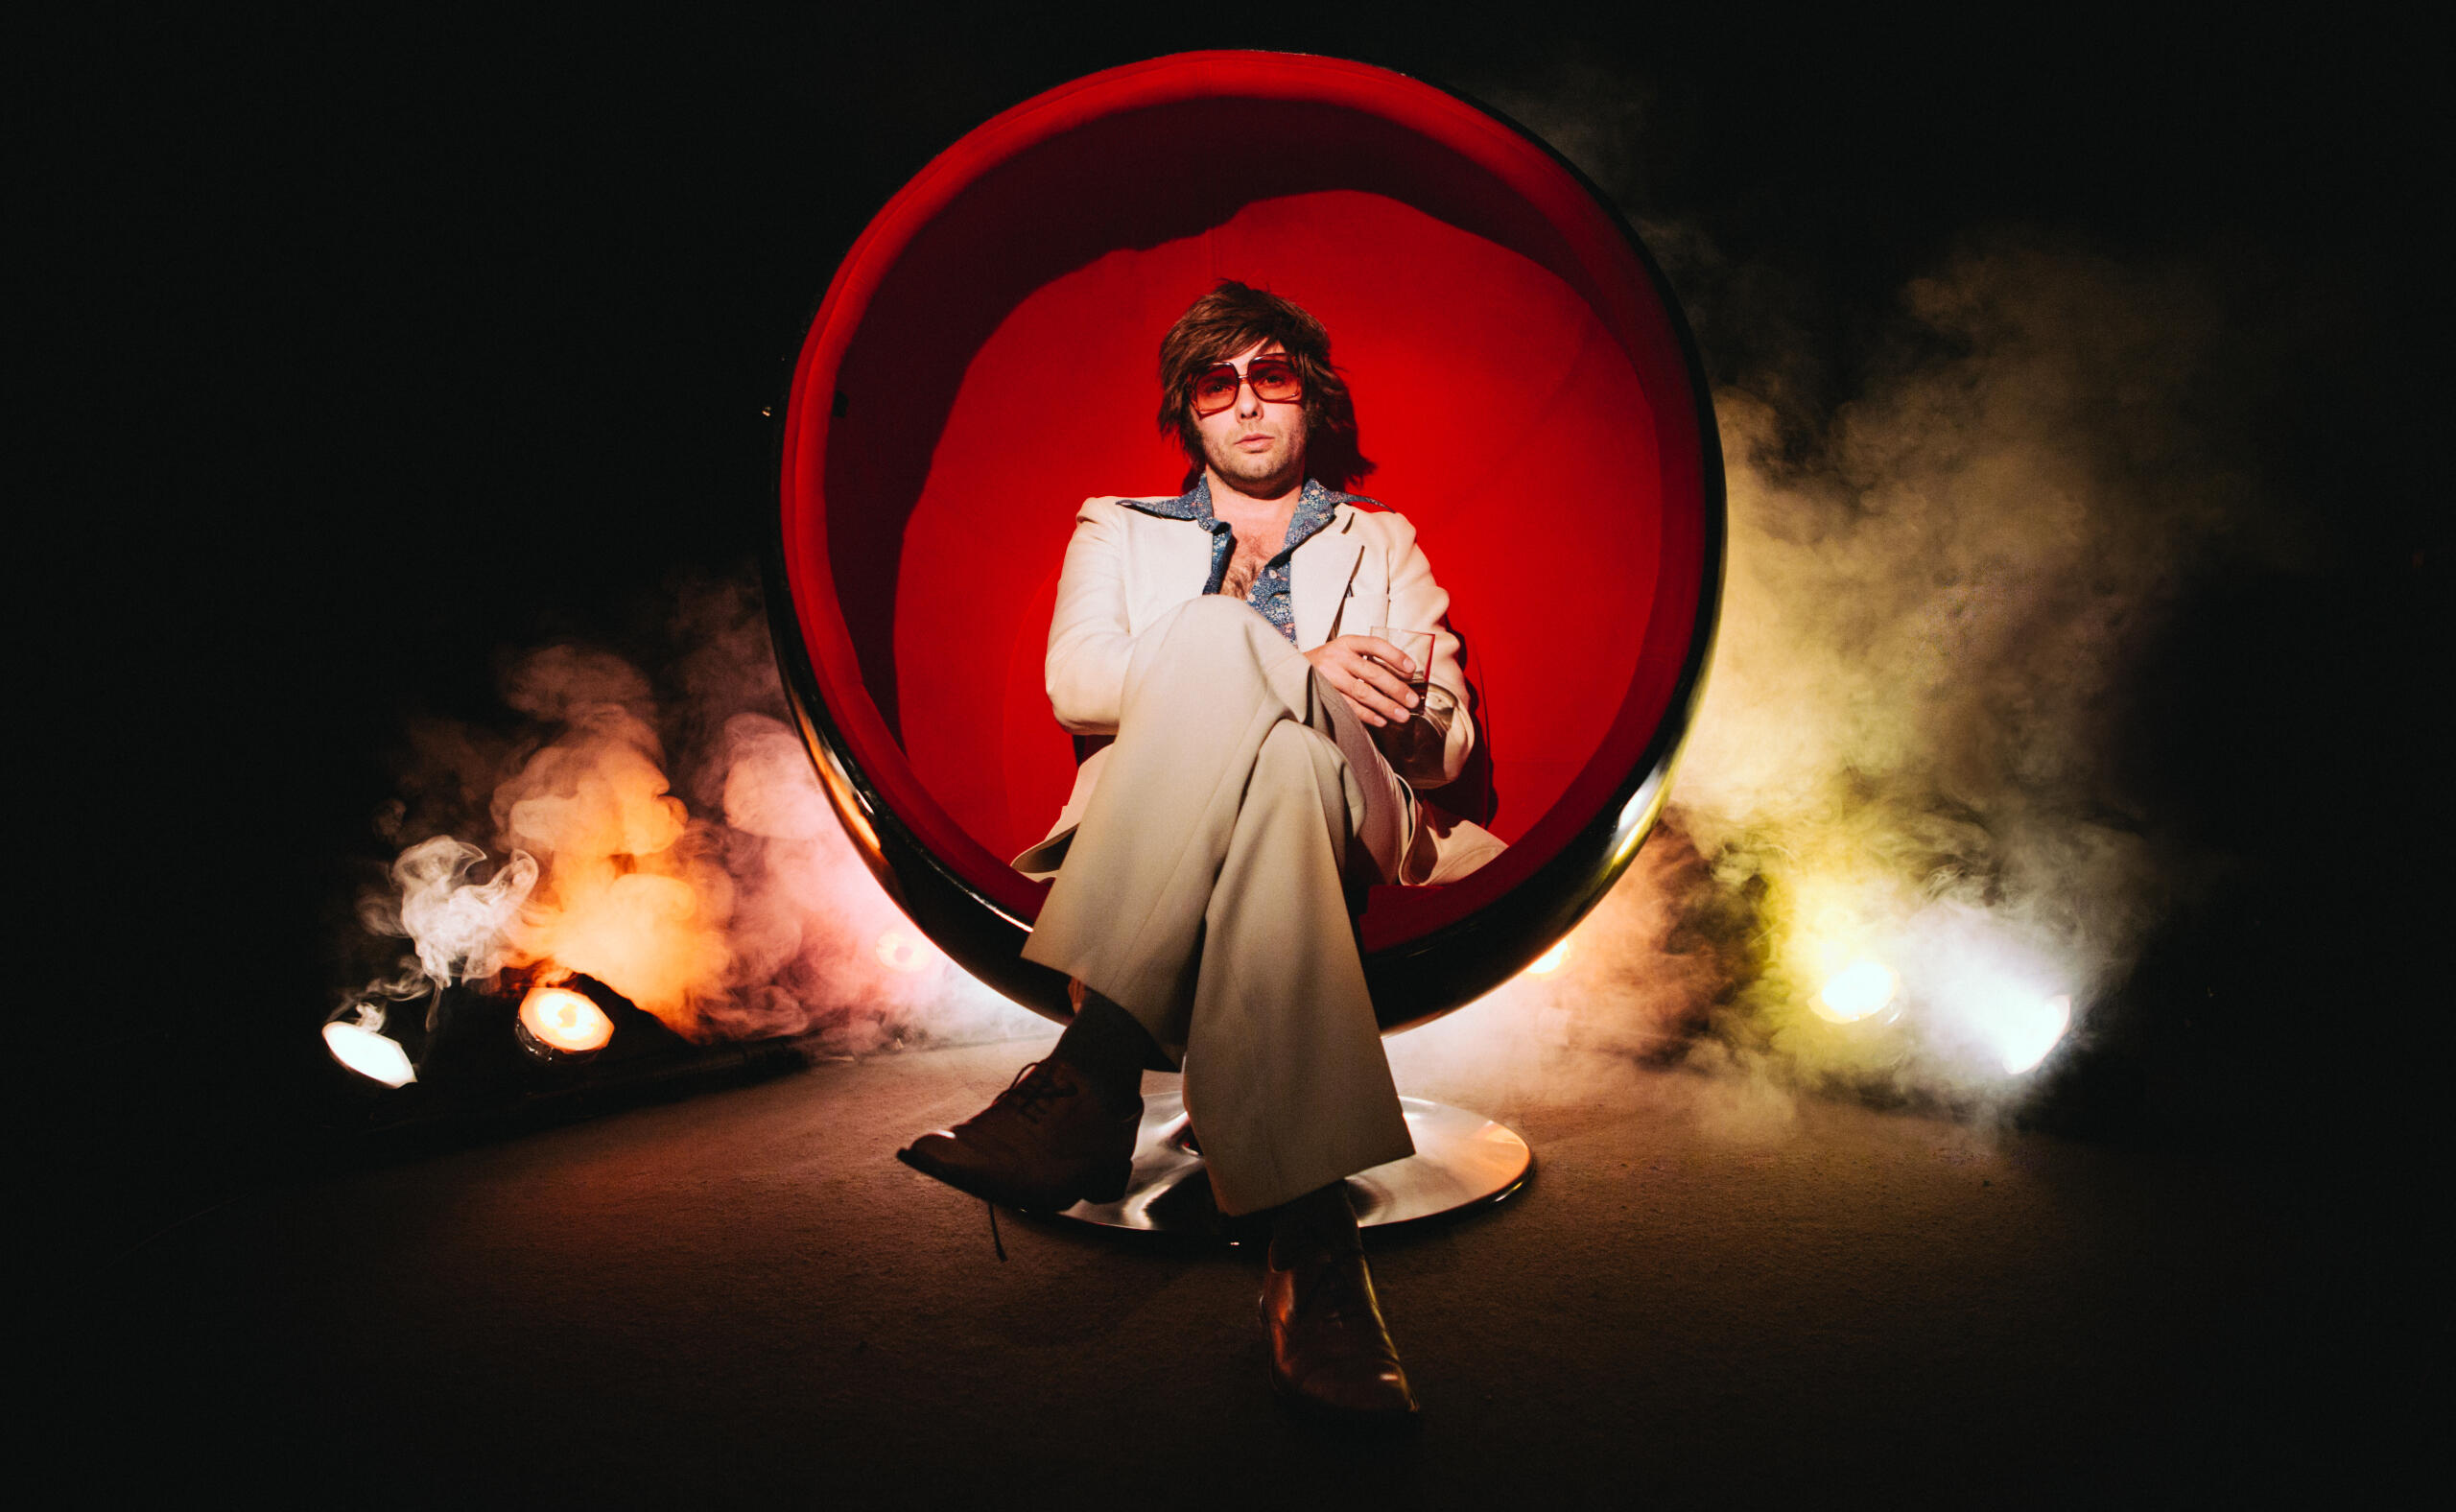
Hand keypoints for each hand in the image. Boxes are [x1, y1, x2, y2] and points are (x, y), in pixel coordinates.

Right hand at [1304, 634, 1421, 726]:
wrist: (1291, 670)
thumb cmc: (1326, 662)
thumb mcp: (1344, 652)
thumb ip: (1367, 660)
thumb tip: (1402, 677)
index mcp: (1347, 642)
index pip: (1376, 645)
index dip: (1396, 656)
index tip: (1412, 669)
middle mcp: (1337, 656)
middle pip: (1373, 673)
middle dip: (1396, 689)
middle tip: (1412, 701)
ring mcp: (1329, 676)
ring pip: (1363, 693)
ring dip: (1385, 706)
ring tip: (1402, 715)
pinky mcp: (1324, 693)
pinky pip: (1350, 706)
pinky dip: (1367, 715)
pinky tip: (1381, 720)